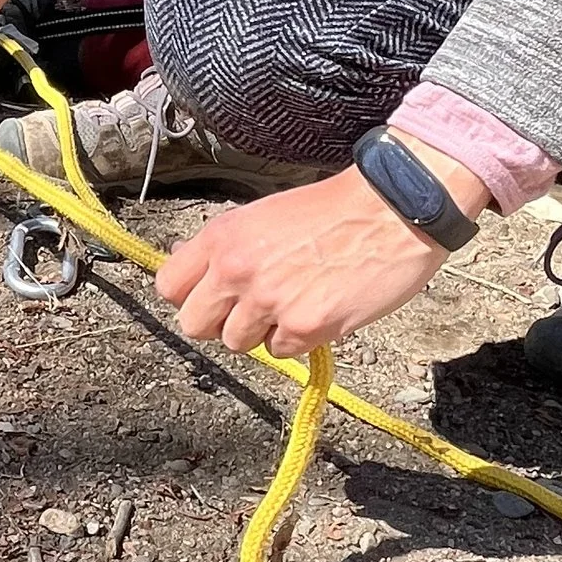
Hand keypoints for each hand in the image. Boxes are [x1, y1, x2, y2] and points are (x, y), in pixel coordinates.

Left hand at [155, 159, 475, 357]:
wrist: (391, 208)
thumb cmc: (335, 209)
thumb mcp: (265, 215)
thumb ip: (227, 247)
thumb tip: (193, 269)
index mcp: (223, 237)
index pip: (169, 287)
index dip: (190, 295)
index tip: (212, 295)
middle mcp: (237, 270)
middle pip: (194, 325)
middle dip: (220, 321)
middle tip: (252, 308)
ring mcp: (268, 301)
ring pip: (236, 343)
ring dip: (261, 332)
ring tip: (294, 302)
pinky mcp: (303, 327)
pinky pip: (279, 353)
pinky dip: (297, 339)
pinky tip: (320, 308)